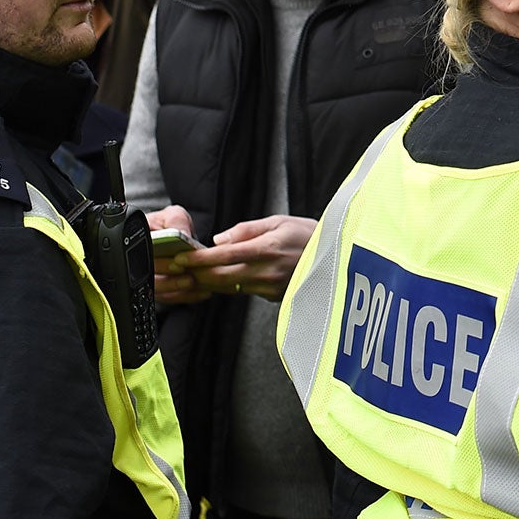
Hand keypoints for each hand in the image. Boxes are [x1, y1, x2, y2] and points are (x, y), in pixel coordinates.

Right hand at [145, 205, 211, 305]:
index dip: (159, 262)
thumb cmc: (168, 224)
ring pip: (157, 290)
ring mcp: (148, 277)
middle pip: (148, 277)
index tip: (177, 263)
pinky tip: (200, 291)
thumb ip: (176, 221)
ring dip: (176, 289)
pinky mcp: (160, 289)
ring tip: (194, 283)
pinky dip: (184, 296)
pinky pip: (169, 297)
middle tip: (188, 276)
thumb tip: (182, 234)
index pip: (140, 255)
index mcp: (137, 242)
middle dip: (169, 279)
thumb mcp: (172, 215)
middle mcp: (138, 262)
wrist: (172, 237)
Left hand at [176, 214, 317, 299]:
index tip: (181, 258)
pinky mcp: (273, 297)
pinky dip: (229, 285)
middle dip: (198, 274)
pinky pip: (244, 292)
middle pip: (221, 277)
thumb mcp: (280, 221)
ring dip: (209, 281)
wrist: (337, 256)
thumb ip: (247, 230)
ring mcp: (270, 287)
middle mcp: (267, 271)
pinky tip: (221, 278)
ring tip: (194, 273)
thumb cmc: (309, 234)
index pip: (224, 256)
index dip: (199, 259)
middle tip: (181, 268)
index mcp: (267, 248)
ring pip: (230, 288)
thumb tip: (219, 240)